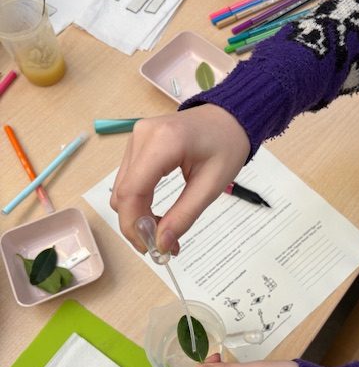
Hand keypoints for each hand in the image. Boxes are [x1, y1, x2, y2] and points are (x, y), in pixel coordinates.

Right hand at [110, 104, 249, 254]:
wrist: (229, 117)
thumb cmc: (226, 146)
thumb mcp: (211, 186)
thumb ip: (184, 216)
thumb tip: (161, 244)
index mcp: (163, 142)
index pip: (132, 191)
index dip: (135, 225)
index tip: (150, 248)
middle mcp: (142, 136)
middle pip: (123, 193)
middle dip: (136, 225)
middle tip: (161, 246)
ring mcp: (135, 138)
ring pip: (122, 189)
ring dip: (137, 215)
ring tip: (164, 231)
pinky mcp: (136, 145)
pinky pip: (129, 180)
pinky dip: (139, 202)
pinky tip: (157, 214)